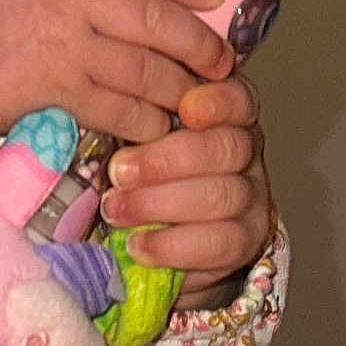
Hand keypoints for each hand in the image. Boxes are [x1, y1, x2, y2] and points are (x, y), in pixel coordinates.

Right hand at [0, 0, 232, 140]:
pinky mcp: (55, 90)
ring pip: (144, 68)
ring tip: (193, 103)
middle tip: (219, 62)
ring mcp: (66, 45)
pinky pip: (117, 109)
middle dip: (195, 42)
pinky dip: (143, 123)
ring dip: (176, 90)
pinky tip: (154, 132)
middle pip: (155, 18)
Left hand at [98, 75, 272, 301]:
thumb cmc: (150, 169)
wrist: (175, 230)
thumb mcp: (142, 136)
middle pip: (226, 148)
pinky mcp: (244, 241)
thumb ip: (134, 122)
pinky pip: (217, 243)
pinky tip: (136, 245)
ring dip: (159, 203)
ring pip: (220, 196)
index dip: (216, 103)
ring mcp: (250, 197)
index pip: (237, 99)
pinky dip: (171, 245)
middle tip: (119, 171)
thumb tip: (95, 115)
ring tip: (115, 210)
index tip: (186, 110)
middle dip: (166, 160)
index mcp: (225, 115)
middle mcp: (246, 152)